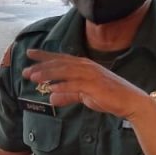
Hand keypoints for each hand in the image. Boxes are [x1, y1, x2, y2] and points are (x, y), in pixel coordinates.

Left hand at [22, 49, 151, 118]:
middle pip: (59, 64)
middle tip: (25, 71)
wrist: (129, 101)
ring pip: (64, 72)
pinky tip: (51, 91)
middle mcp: (86, 67)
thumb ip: (68, 95)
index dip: (44, 56)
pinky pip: (75, 86)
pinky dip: (62, 87)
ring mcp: (90, 75)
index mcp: (84, 65)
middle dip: (41, 66)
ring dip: (48, 74)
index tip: (29, 53)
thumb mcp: (84, 95)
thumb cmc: (108, 96)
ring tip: (33, 78)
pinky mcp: (94, 86)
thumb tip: (52, 98)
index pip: (60, 58)